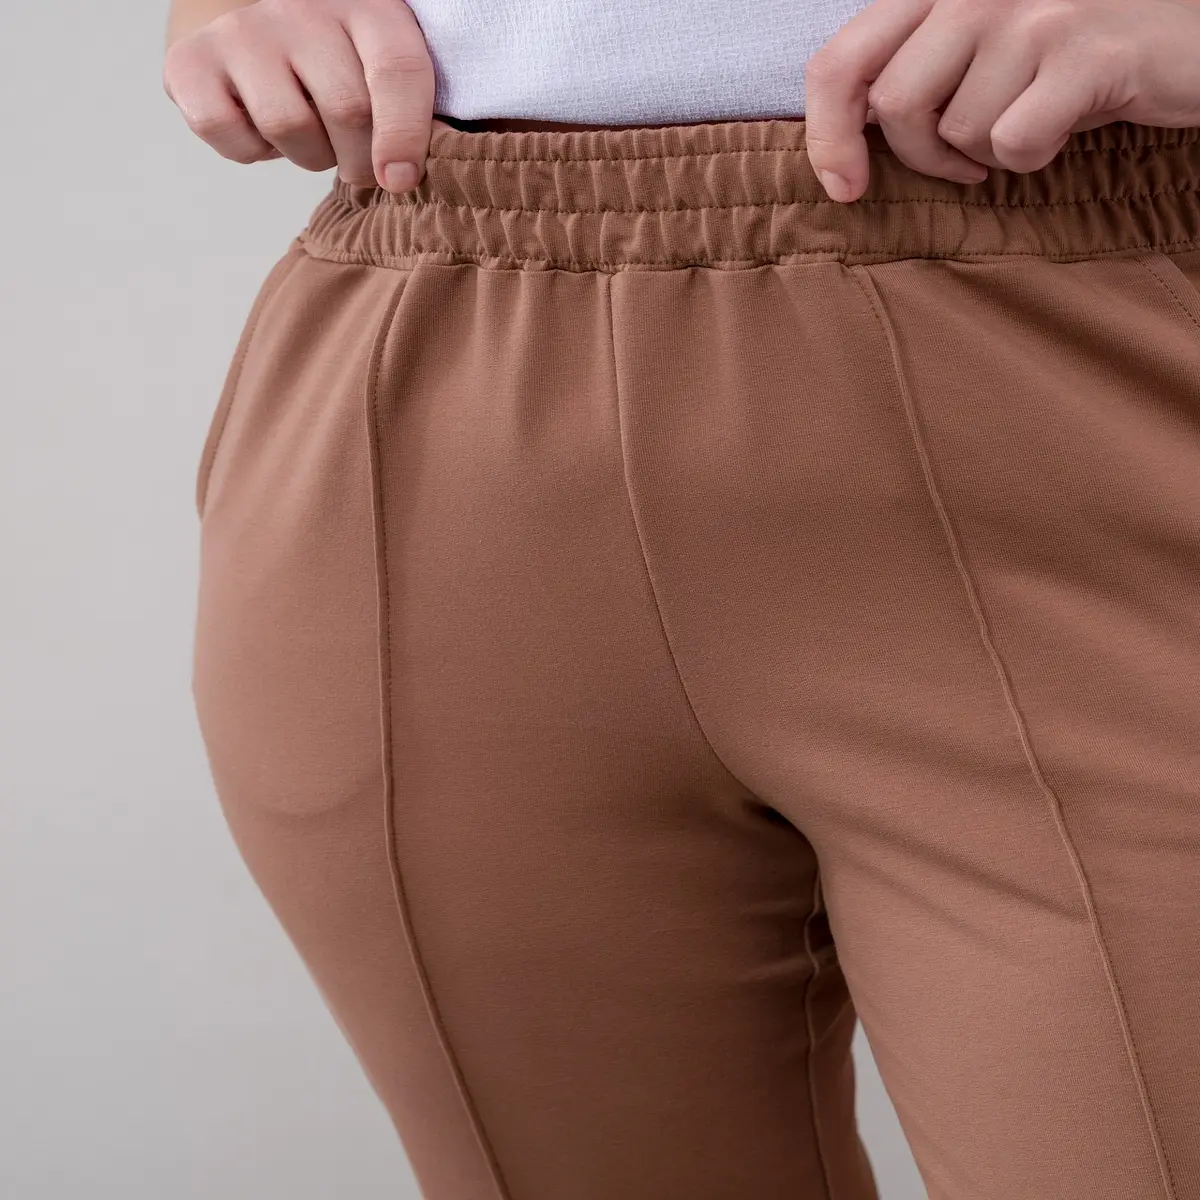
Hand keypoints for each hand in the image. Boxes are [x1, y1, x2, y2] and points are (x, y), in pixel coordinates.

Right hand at [163, 0, 435, 192]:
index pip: (396, 70)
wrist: (260, 38)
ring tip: (309, 133)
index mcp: (365, 6)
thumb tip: (402, 175)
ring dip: (307, 155)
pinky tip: (260, 126)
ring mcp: (243, 30)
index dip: (404, 136)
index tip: (400, 179)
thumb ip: (406, 112)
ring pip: (289, 125)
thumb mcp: (381, 76)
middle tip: (353, 156)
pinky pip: (227, 132)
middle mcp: (300, 6)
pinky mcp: (191, 60)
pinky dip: (249, 150)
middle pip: (347, 109)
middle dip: (358, 158)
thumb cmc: (336, 70)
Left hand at [804, 0, 1199, 201]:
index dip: (827, 135)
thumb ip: (916, 64)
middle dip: (923, 156)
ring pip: (958, 130)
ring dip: (988, 153)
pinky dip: (1034, 158)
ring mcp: (1033, 11)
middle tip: (964, 162)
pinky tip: (1065, 127)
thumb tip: (842, 138)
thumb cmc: (1071, 46)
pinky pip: (1013, 143)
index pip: (840, 62)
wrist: (1183, 30)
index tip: (845, 186)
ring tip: (1032, 121)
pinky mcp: (1083, 50)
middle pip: (894, 106)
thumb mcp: (983, 39)